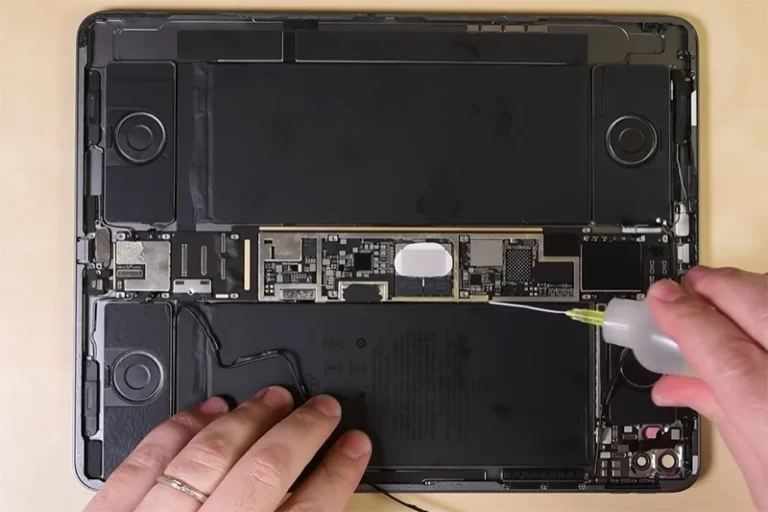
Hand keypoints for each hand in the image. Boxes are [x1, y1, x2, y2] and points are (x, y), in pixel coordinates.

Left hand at [86, 390, 371, 511]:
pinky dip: (181, 427)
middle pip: (264, 472)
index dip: (338, 473)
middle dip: (303, 432)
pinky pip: (147, 460)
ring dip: (249, 418)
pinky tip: (208, 410)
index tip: (356, 447)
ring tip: (276, 398)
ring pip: (209, 455)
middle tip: (325, 409)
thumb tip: (319, 509)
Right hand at [647, 267, 767, 509]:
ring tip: (728, 300)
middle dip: (719, 287)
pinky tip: (765, 322)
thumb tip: (681, 383)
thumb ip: (724, 420)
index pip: (721, 348)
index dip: (684, 316)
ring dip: (756, 292)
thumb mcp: (765, 482)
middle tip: (690, 287)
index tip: (662, 300)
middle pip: (764, 307)